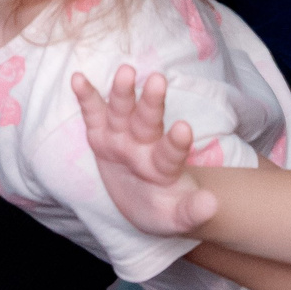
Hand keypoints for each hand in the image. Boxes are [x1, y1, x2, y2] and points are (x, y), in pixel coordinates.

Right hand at [72, 66, 217, 236]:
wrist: (145, 201)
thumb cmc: (164, 207)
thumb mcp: (176, 217)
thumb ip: (192, 211)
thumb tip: (212, 203)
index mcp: (164, 167)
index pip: (171, 154)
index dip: (176, 143)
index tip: (183, 129)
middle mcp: (144, 145)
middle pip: (148, 122)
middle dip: (152, 103)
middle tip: (159, 80)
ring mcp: (121, 138)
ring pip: (122, 112)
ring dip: (123, 92)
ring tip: (126, 71)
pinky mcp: (101, 136)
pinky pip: (93, 114)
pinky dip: (86, 97)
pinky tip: (77, 78)